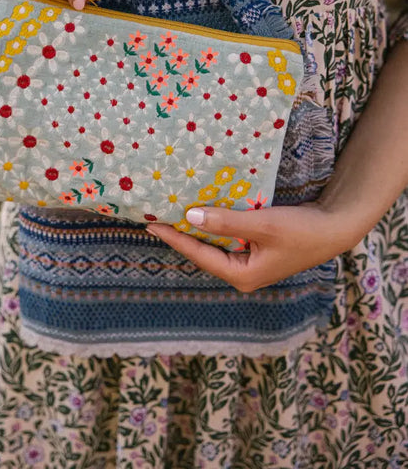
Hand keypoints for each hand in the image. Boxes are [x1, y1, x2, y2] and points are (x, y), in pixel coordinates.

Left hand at [145, 201, 360, 291]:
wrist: (335, 228)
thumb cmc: (301, 230)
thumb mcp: (262, 224)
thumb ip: (226, 222)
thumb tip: (191, 217)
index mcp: (242, 275)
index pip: (199, 255)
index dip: (175, 238)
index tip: (152, 225)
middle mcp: (242, 274)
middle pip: (203, 252)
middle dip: (181, 235)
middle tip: (157, 216)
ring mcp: (249, 264)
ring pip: (215, 245)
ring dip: (197, 229)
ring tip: (172, 213)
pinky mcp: (256, 251)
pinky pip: (227, 239)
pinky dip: (214, 225)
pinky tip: (203, 211)